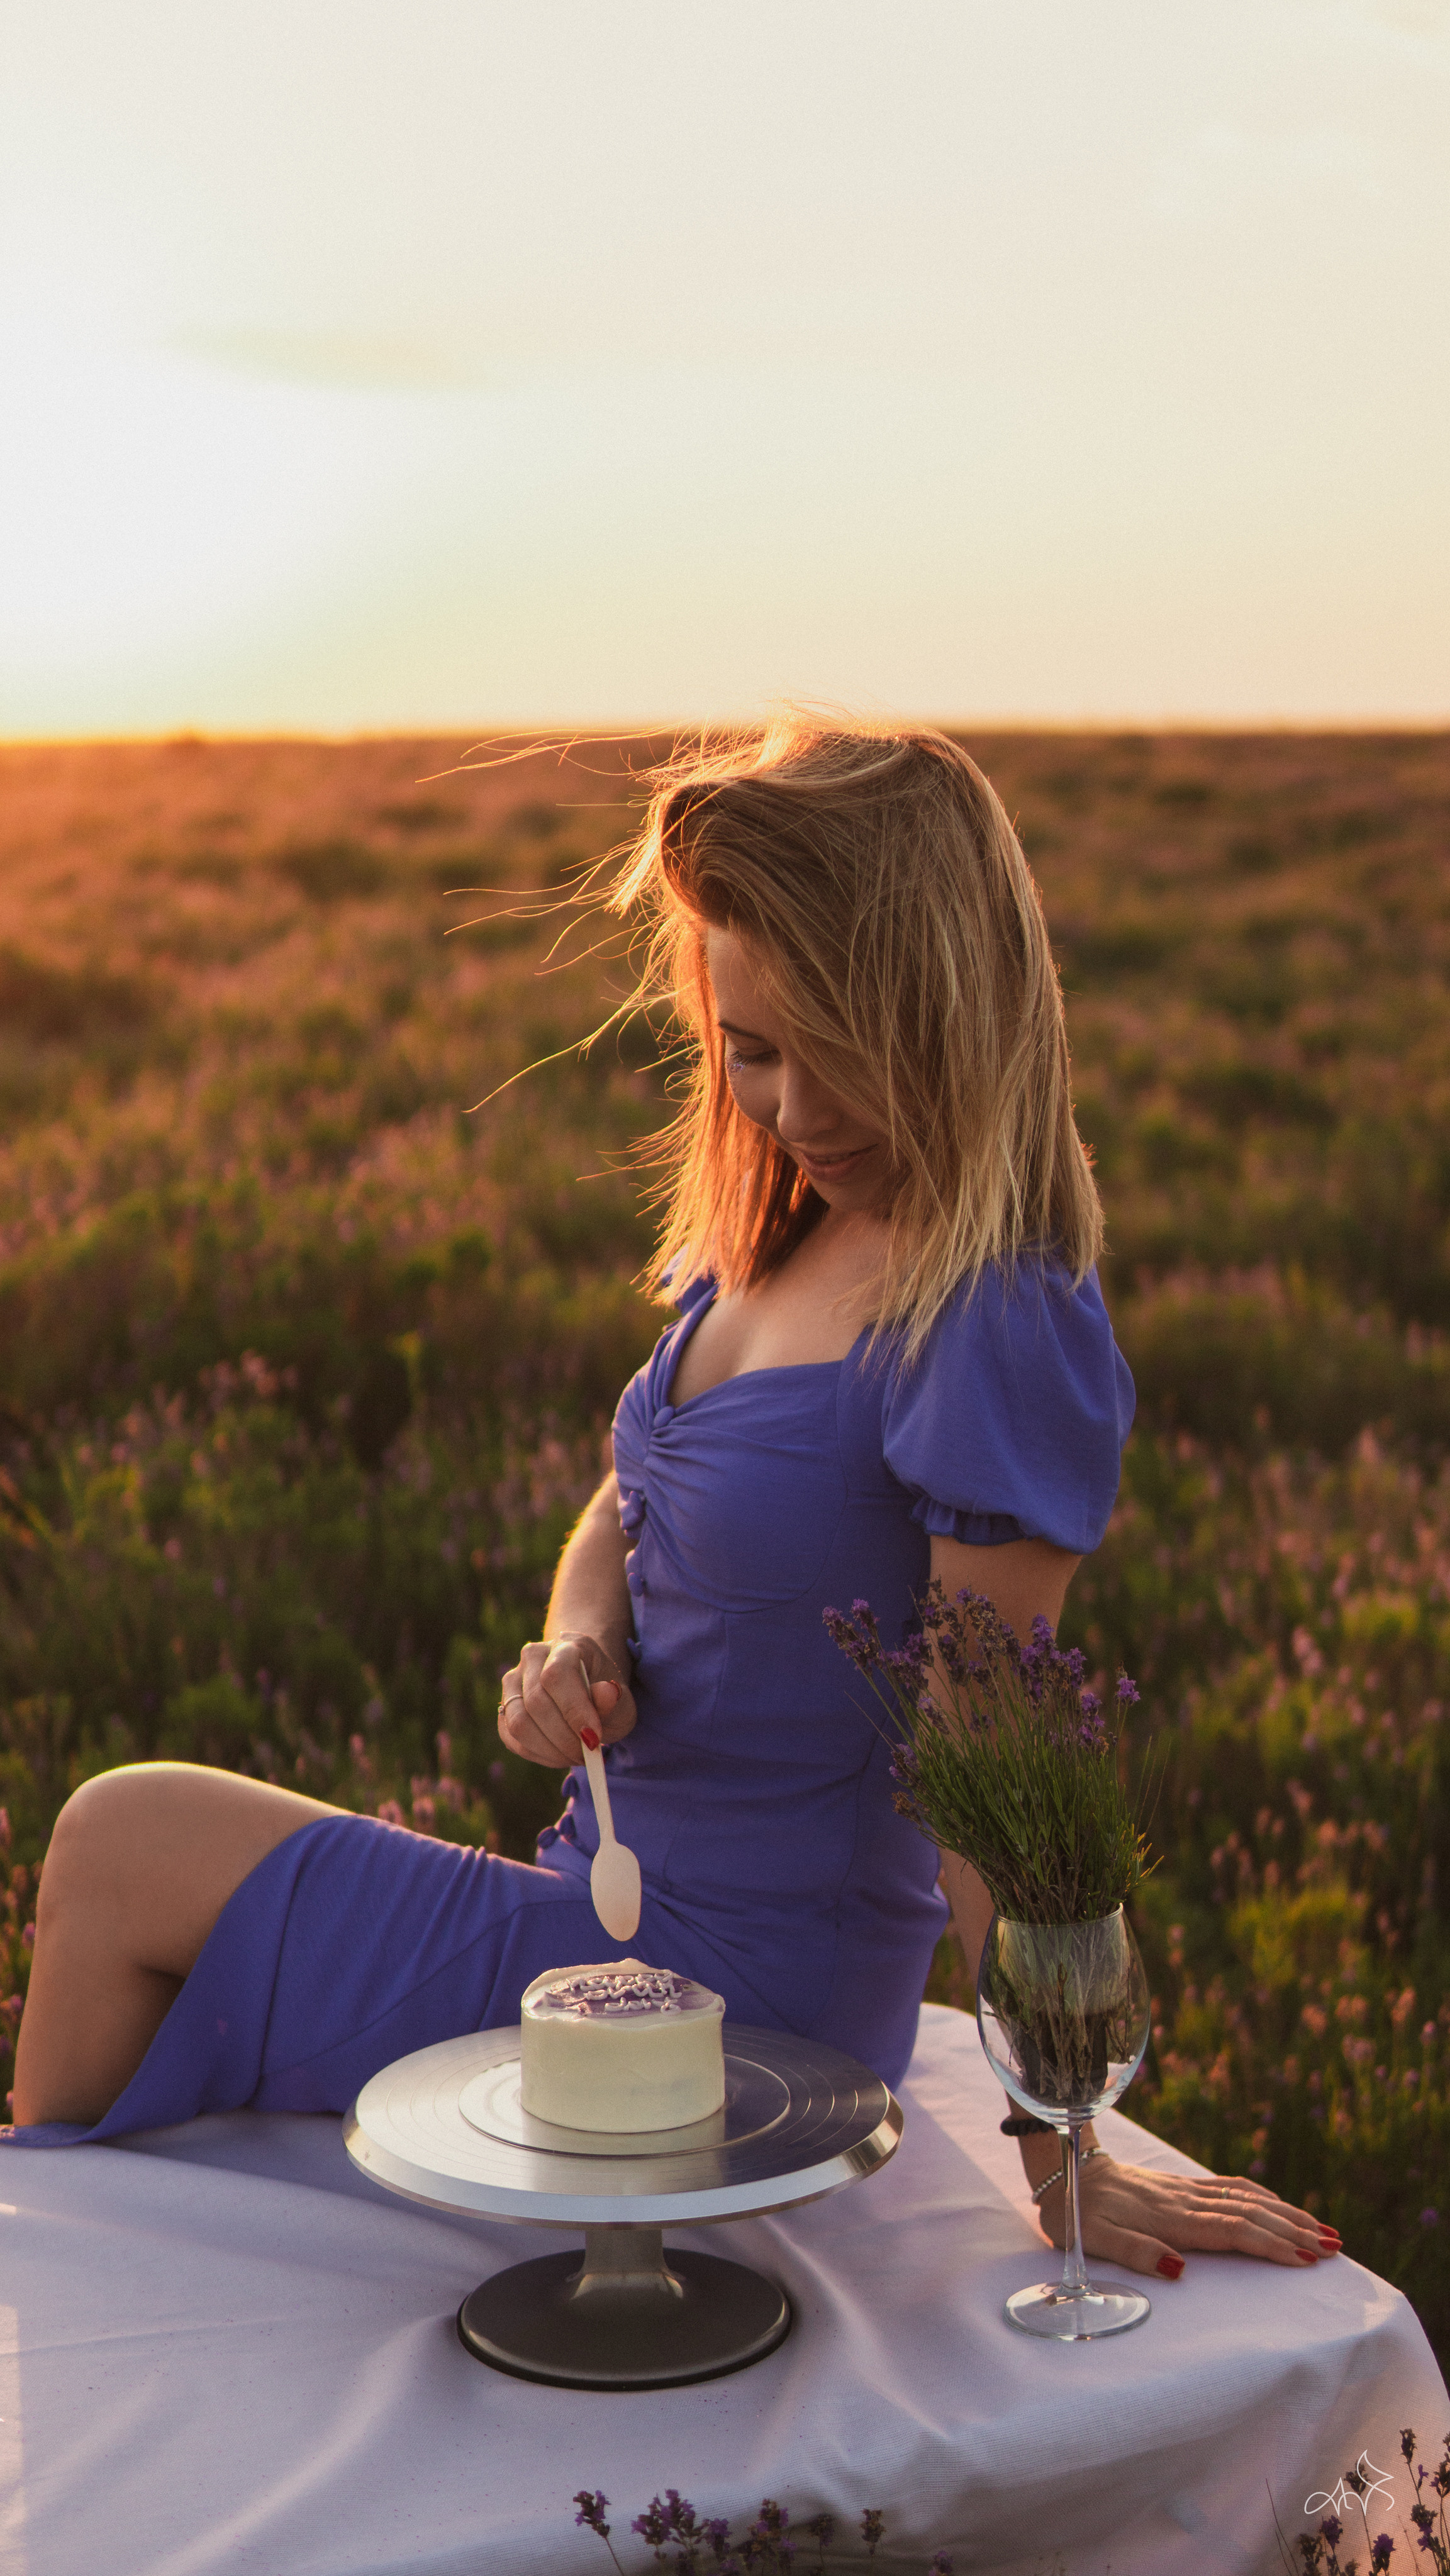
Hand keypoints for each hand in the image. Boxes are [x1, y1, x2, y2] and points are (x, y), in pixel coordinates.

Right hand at [498, 1632, 637, 1769]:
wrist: (587, 1687)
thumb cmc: (605, 1696)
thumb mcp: (621, 1699)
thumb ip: (614, 1699)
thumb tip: (608, 1693)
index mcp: (567, 1645)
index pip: (557, 1675)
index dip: (573, 1710)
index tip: (593, 1738)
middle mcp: (534, 1656)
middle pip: (536, 1701)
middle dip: (564, 1738)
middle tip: (586, 1754)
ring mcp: (514, 1680)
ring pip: (518, 1722)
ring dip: (549, 1749)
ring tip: (574, 1756)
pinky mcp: (505, 1706)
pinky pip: (511, 1737)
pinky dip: (537, 1754)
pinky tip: (558, 1755)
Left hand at [1035, 2151, 1341, 2278]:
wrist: (1064, 2171)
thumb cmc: (1077, 2214)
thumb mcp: (1093, 2240)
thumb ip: (1135, 2253)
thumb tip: (1178, 2269)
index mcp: (1169, 2219)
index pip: (1231, 2231)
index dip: (1269, 2244)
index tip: (1304, 2258)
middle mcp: (1185, 2201)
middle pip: (1250, 2214)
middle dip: (1293, 2231)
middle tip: (1333, 2248)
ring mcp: (1187, 2191)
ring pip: (1247, 2199)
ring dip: (1287, 2214)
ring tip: (1324, 2231)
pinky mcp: (1183, 2186)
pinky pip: (1231, 2188)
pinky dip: (1262, 2196)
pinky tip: (1280, 2205)